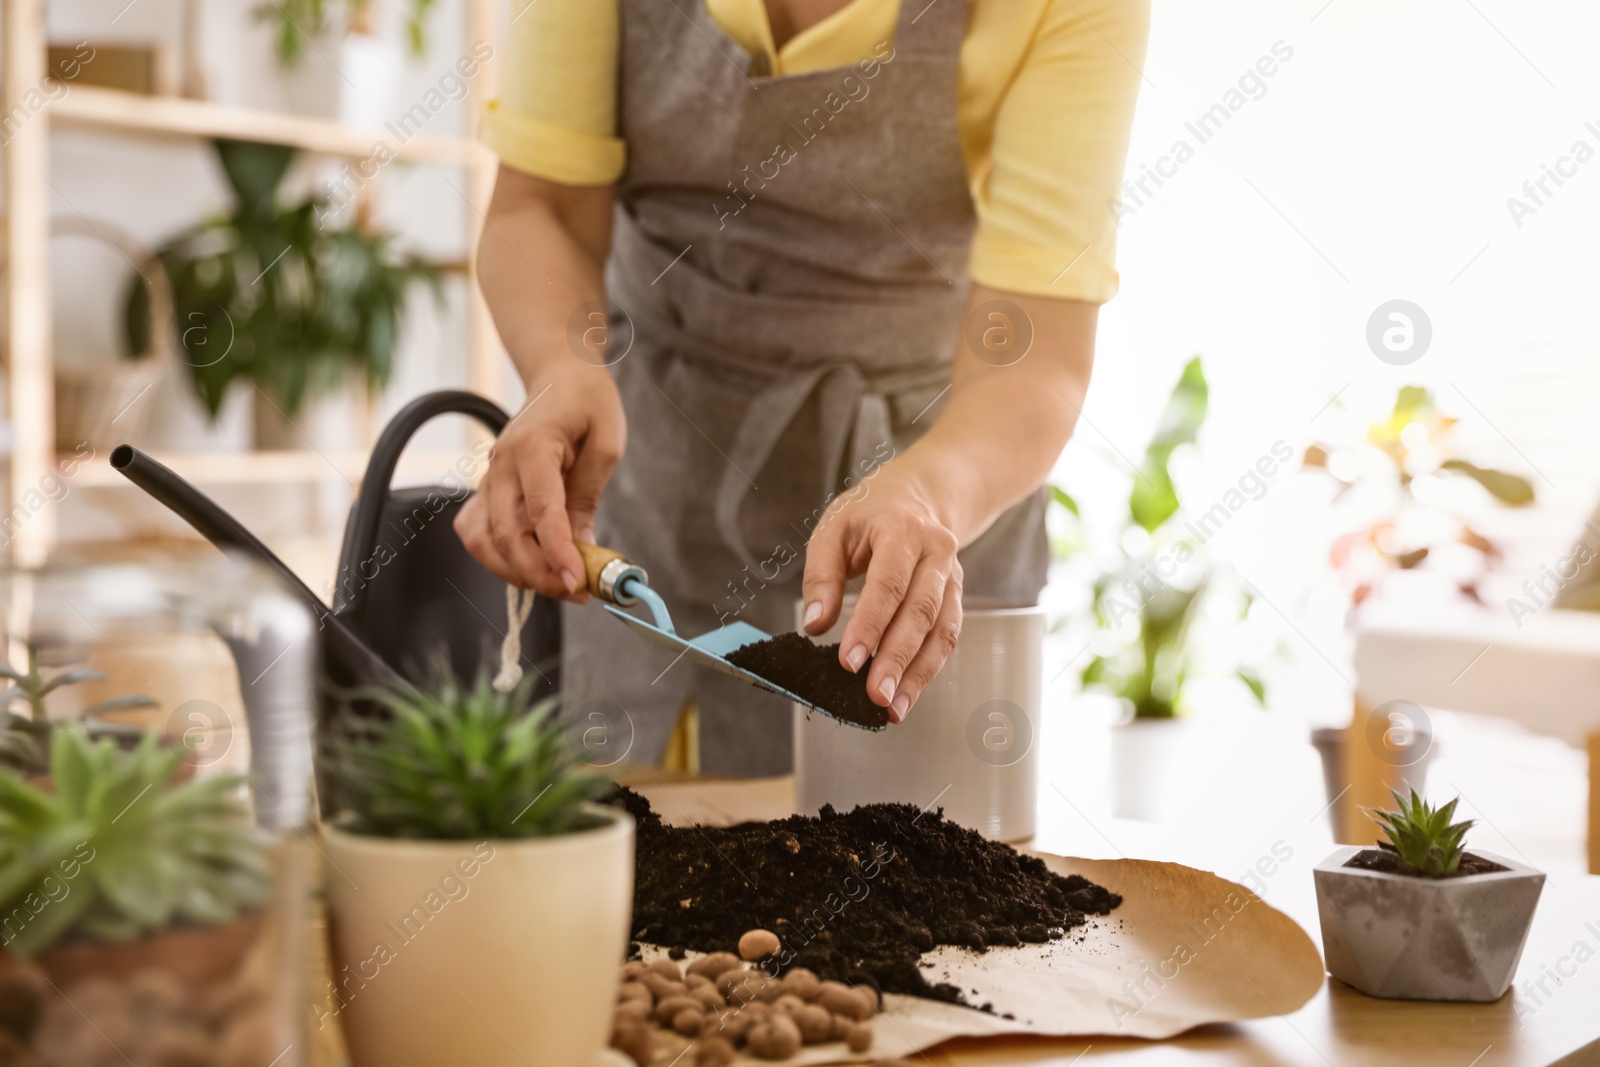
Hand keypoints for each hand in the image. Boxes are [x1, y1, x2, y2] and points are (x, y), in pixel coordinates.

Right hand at [455, 361, 625, 599]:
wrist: (560, 376)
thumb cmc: (588, 404)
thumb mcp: (606, 444)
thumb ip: (588, 496)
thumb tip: (581, 547)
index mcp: (532, 446)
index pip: (540, 510)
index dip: (556, 551)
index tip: (578, 581)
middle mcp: (500, 463)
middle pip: (506, 534)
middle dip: (541, 573)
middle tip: (578, 591)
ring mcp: (488, 477)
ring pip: (484, 540)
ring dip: (517, 571)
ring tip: (557, 583)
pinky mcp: (487, 489)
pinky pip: (477, 532)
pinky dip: (497, 557)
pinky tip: (529, 565)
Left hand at [801, 465, 962, 722]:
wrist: (921, 496)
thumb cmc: (870, 513)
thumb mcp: (834, 528)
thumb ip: (821, 575)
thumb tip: (817, 624)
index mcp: (902, 530)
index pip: (887, 583)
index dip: (869, 625)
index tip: (849, 661)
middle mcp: (935, 553)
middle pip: (920, 611)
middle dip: (896, 658)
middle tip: (875, 696)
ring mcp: (951, 576)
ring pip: (942, 630)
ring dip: (919, 673)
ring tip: (893, 708)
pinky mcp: (955, 597)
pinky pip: (947, 637)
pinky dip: (928, 668)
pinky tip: (908, 693)